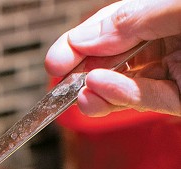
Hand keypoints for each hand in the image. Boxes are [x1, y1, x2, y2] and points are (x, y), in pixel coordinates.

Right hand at [45, 0, 180, 116]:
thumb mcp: (171, 7)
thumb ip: (130, 20)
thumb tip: (84, 38)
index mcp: (163, 15)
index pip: (115, 26)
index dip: (83, 40)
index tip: (57, 57)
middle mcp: (169, 42)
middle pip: (116, 59)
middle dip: (84, 71)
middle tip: (60, 81)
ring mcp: (174, 72)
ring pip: (129, 86)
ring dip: (100, 92)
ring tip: (81, 95)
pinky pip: (150, 101)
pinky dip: (123, 98)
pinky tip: (101, 92)